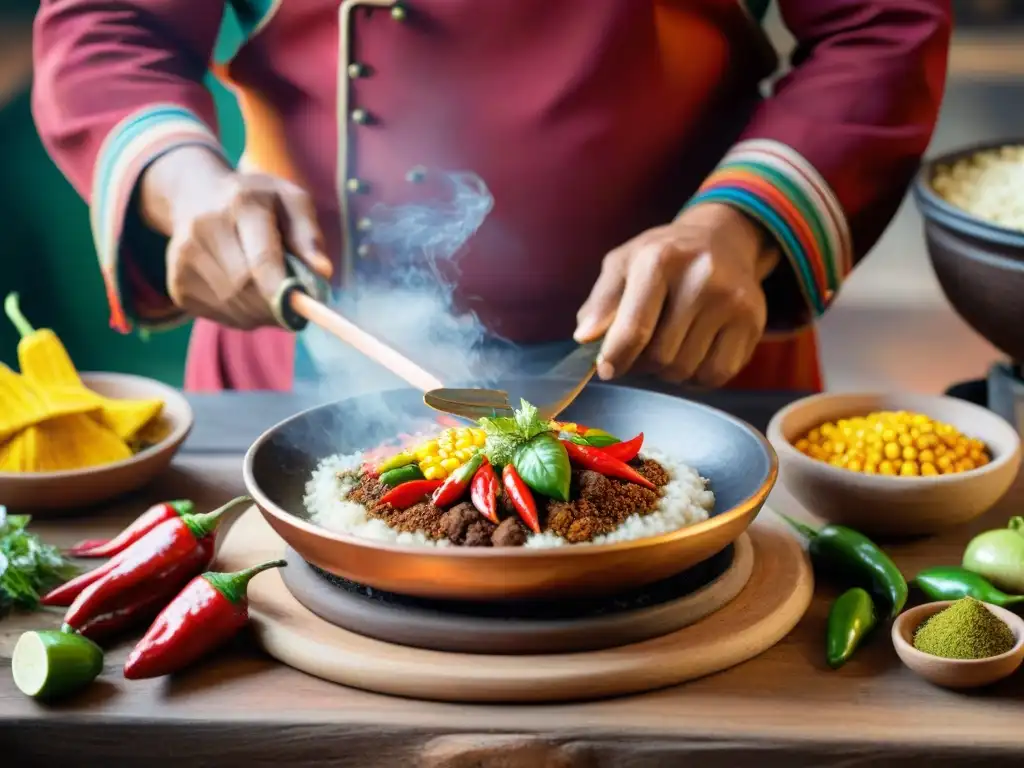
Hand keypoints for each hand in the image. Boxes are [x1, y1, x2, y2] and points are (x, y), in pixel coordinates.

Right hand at [139, 146, 331, 329]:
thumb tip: (323, 272)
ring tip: (270, 293)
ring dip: (261, 313)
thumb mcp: (291, 201)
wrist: (198, 196)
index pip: (260, 258)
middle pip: (246, 288)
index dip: (280, 289)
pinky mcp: (177, 283)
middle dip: (276, 305)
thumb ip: (309, 234)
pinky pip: (219, 315)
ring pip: (233, 307)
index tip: (299, 307)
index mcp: (241, 204)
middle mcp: (204, 228)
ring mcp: (183, 257)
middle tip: (295, 304)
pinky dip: (242, 315)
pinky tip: (246, 294)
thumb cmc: (258, 201)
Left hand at [575, 203, 776, 386]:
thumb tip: (585, 339)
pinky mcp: (753, 322)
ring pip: (686, 370)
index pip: (635, 328)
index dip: (616, 358)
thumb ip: (600, 302)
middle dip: (642, 364)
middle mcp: (701, 277)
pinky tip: (692, 353)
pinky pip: (716, 375)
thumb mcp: (623, 265)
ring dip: (668, 372)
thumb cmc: (662, 257)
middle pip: (660, 357)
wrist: (722, 240)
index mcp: (659, 259)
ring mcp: (732, 301)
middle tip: (640, 351)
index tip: (608, 369)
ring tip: (667, 346)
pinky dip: (697, 377)